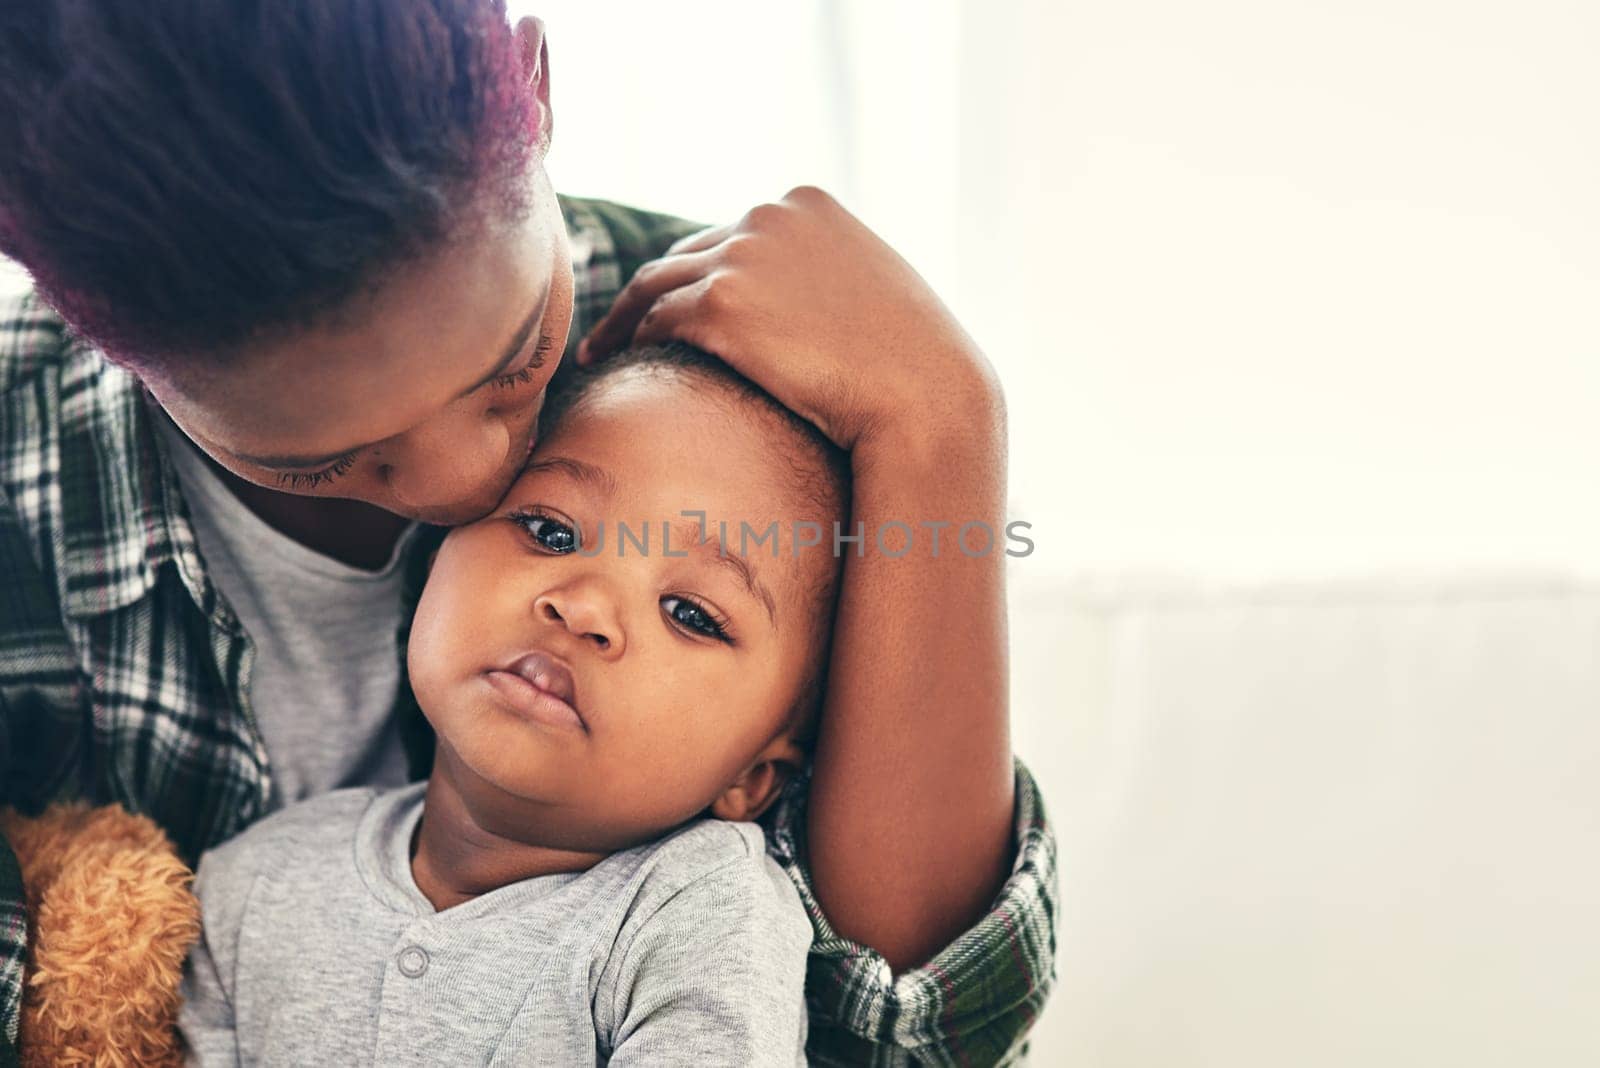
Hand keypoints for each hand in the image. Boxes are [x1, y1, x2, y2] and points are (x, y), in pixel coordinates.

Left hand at [576, 187, 1000, 450]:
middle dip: (659, 291)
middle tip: (624, 328)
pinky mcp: (719, 304)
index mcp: (806, 202)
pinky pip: (655, 319)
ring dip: (624, 317)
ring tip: (602, 348)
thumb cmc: (911, 362)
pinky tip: (617, 365)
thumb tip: (793, 305)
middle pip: (687, 252)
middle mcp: (768, 215)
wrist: (923, 396)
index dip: (702, 271)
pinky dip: (630, 340)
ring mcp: (741, 255)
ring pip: (656, 283)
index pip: (733, 233)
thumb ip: (826, 276)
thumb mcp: (873, 290)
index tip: (678, 301)